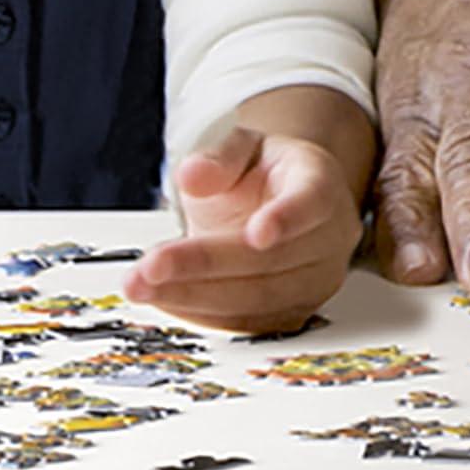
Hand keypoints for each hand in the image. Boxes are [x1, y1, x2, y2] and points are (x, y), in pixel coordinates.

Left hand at [124, 126, 361, 332]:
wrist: (278, 203)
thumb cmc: (263, 173)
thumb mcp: (242, 146)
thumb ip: (219, 158)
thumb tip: (191, 175)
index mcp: (319, 183)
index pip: (311, 201)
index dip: (286, 218)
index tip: (256, 233)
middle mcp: (328, 238)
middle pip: (271, 261)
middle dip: (206, 265)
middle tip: (152, 265)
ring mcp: (314, 282)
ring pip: (256, 300)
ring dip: (194, 296)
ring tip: (141, 285)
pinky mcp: (292, 313)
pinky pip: (246, 323)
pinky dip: (200, 313)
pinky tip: (162, 298)